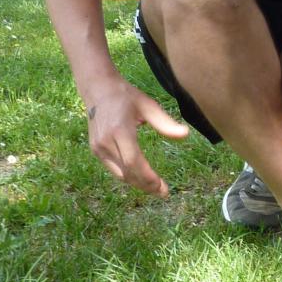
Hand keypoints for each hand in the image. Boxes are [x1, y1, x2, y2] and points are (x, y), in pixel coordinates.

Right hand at [84, 80, 188, 195]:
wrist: (98, 89)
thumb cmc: (126, 96)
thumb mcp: (148, 106)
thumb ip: (165, 123)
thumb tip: (186, 135)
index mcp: (119, 130)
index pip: (133, 161)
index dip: (147, 177)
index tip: (162, 187)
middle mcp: (105, 142)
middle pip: (126, 173)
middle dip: (145, 185)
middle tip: (163, 192)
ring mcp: (98, 147)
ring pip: (119, 174)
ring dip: (137, 184)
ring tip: (155, 188)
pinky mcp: (95, 150)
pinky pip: (114, 169)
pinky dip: (128, 176)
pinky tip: (141, 178)